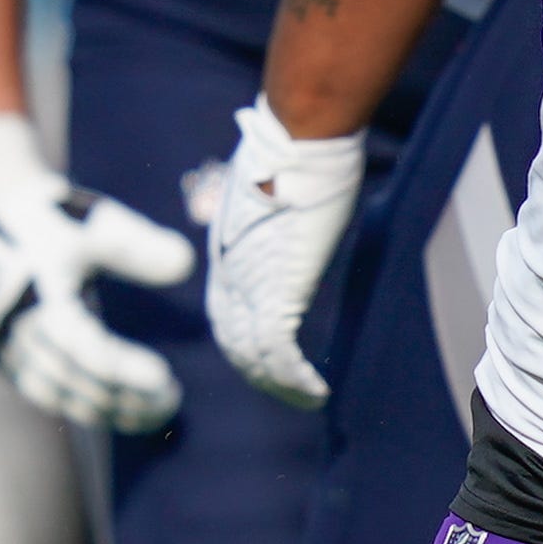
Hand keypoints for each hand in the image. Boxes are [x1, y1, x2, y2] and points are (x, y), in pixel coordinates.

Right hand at [0, 113, 193, 431]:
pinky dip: (88, 408)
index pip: (80, 345)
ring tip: (160, 411)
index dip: (120, 366)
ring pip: (59, 395)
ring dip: (108, 410)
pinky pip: (50, 396)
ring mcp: (10, 349)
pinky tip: (130, 413)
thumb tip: (185, 263)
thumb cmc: (55, 220)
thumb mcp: (96, 222)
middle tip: (171, 399)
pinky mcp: (12, 360)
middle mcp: (17, 329)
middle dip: (123, 395)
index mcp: (36, 294)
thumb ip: (137, 244)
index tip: (162, 377)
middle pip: (72, 378)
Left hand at [205, 99, 365, 408]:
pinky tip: (316, 391)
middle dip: (259, 374)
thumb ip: (275, 208)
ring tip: (307, 400)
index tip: (266, 362)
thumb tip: (297, 196)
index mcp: (227, 253)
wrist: (295, 143)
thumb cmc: (294, 150)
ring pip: (254, 355)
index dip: (243, 343)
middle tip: (288, 393)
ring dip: (280, 385)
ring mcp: (250, 284)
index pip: (226, 314)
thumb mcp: (272, 186)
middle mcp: (231, 274)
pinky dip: (295, 378)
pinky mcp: (277, 290)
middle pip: (235, 341)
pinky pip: (278, 351)